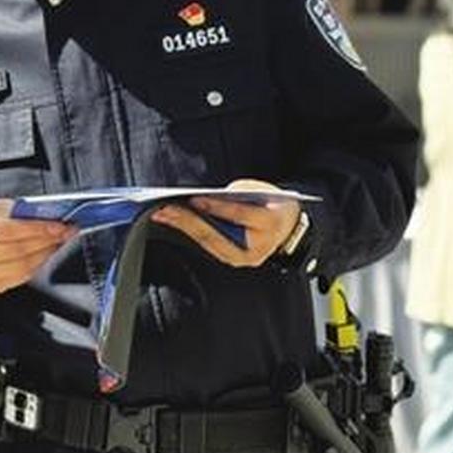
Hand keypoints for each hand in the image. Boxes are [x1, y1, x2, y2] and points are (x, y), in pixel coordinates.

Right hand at [0, 199, 74, 294]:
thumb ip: (14, 210)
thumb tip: (44, 213)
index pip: (7, 230)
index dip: (36, 228)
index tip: (58, 224)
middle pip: (18, 250)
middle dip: (47, 240)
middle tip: (66, 230)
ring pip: (23, 266)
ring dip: (46, 253)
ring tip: (58, 240)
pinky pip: (22, 277)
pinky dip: (38, 264)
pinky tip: (45, 252)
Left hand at [150, 178, 300, 268]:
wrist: (289, 228)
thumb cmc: (273, 204)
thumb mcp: (263, 192)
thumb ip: (239, 195)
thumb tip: (207, 199)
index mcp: (270, 224)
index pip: (240, 216)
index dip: (217, 208)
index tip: (194, 199)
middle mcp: (257, 248)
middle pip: (218, 235)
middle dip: (189, 222)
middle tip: (166, 209)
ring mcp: (244, 258)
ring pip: (209, 244)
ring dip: (184, 229)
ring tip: (163, 215)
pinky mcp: (234, 260)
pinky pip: (210, 247)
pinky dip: (192, 234)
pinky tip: (176, 223)